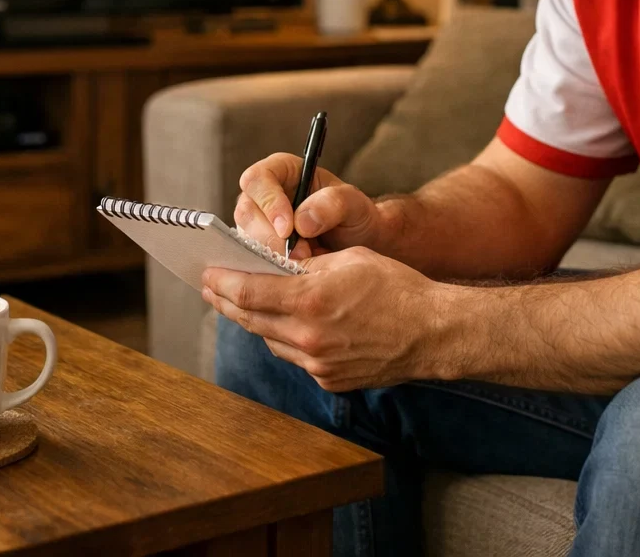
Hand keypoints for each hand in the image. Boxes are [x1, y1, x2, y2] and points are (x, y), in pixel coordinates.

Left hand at [203, 247, 453, 391]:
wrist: (434, 333)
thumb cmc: (397, 287)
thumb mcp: (349, 260)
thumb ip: (307, 265)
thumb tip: (274, 265)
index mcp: (312, 299)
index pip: (248, 292)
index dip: (221, 282)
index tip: (206, 272)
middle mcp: (309, 337)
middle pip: (250, 320)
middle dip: (226, 301)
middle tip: (209, 287)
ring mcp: (318, 364)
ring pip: (269, 341)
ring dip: (253, 321)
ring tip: (241, 304)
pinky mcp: (329, 380)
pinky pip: (294, 357)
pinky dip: (284, 340)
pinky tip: (284, 326)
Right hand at [234, 153, 383, 260]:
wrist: (359, 245)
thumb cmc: (355, 217)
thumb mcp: (354, 204)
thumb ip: (333, 204)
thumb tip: (301, 221)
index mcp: (283, 171)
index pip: (257, 179)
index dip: (268, 202)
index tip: (288, 229)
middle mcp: (264, 195)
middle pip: (246, 212)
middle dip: (270, 237)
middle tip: (300, 253)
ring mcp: (258, 224)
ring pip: (246, 239)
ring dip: (272, 254)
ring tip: (305, 260)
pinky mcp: (259, 249)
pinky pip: (252, 259)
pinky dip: (271, 268)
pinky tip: (295, 270)